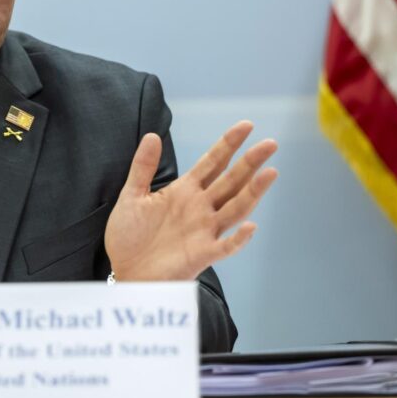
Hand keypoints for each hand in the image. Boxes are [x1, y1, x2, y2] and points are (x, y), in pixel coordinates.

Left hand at [105, 121, 277, 280]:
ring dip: (253, 192)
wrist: (126, 272)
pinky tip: (251, 226)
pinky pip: (226, 246)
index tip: (247, 125)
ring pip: (235, 208)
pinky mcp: (202, 254)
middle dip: (250, 162)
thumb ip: (143, 167)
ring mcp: (204, 231)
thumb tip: (151, 135)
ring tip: (270, 173)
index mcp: (185, 191)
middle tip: (270, 143)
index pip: (213, 162)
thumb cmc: (130, 237)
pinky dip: (239, 238)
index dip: (229, 144)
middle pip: (231, 181)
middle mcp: (200, 208)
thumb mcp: (132, 196)